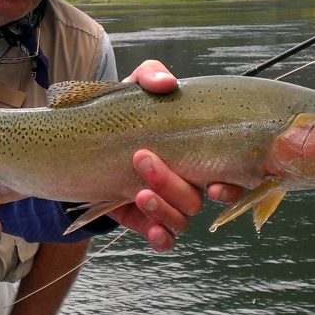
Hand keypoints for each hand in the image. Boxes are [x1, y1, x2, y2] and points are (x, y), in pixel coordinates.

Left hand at [115, 60, 242, 249]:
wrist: (84, 141)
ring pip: (181, 219)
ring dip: (164, 208)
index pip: (230, 176)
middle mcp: (187, 182)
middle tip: (146, 161)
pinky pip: (164, 239)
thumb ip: (151, 75)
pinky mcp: (143, 220)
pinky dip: (161, 237)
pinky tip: (153, 230)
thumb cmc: (126, 113)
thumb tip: (167, 83)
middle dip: (176, 186)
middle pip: (198, 198)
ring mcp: (166, 204)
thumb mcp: (135, 90)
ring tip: (139, 191)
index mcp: (197, 153)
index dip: (230, 186)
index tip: (214, 183)